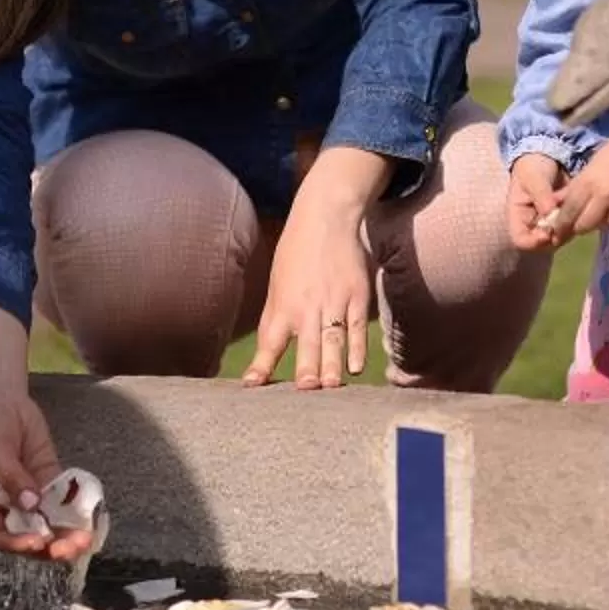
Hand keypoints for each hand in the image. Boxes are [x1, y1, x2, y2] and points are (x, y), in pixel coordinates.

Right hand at [0, 388, 94, 559]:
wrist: (1, 396)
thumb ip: (12, 476)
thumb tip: (32, 505)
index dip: (16, 543)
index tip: (37, 541)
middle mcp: (9, 502)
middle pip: (27, 534)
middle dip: (48, 546)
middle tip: (69, 549)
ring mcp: (31, 491)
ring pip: (48, 521)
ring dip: (65, 534)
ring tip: (85, 540)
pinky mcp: (49, 478)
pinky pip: (62, 500)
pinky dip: (75, 512)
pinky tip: (89, 518)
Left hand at [243, 150, 382, 388]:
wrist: (325, 217)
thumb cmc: (295, 255)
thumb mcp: (276, 284)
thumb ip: (274, 320)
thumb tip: (266, 353)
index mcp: (283, 305)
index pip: (270, 342)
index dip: (261, 365)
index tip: (251, 386)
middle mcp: (307, 307)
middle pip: (307, 345)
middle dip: (305, 369)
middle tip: (304, 392)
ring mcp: (334, 302)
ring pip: (333, 340)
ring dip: (332, 365)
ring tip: (330, 388)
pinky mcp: (357, 296)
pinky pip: (357, 327)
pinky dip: (357, 348)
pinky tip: (355, 368)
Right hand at [506, 152, 571, 251]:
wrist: (547, 156)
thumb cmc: (533, 166)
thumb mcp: (533, 177)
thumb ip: (541, 196)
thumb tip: (550, 214)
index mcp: (518, 217)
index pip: (521, 240)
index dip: (534, 241)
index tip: (548, 232)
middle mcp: (532, 224)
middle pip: (543, 245)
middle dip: (556, 235)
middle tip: (566, 220)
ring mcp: (549, 223)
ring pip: (560, 238)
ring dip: (568, 227)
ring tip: (570, 206)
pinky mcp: (563, 219)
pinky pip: (571, 227)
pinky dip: (576, 219)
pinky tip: (575, 203)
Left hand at [558, 133, 608, 236]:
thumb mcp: (587, 169)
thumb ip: (571, 190)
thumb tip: (553, 206)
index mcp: (588, 184)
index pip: (569, 213)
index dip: (560, 225)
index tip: (554, 231)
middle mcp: (603, 198)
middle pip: (582, 227)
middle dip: (574, 227)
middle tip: (571, 224)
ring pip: (598, 227)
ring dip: (591, 224)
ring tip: (589, 214)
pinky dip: (606, 220)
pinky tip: (605, 210)